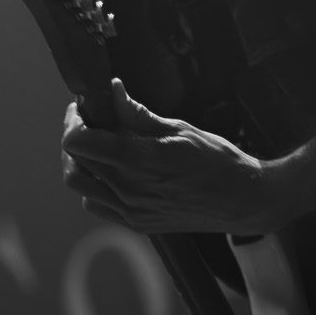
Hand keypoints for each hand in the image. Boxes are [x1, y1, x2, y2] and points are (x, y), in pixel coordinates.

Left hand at [61, 79, 275, 234]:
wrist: (242, 201)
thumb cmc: (218, 161)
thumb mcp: (179, 129)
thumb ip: (139, 114)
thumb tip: (114, 91)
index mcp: (139, 160)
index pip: (78, 141)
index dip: (74, 120)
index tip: (83, 108)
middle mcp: (129, 189)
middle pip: (75, 160)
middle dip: (77, 135)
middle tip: (92, 120)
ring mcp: (131, 210)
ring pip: (80, 185)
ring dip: (81, 162)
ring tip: (100, 146)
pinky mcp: (136, 223)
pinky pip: (96, 205)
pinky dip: (94, 186)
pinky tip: (112, 172)